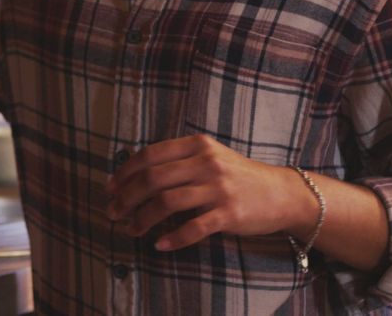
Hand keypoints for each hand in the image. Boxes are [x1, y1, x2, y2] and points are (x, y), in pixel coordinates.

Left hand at [106, 135, 317, 250]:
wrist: (281, 193)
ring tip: (131, 230)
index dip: (125, 172)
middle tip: (113, 212)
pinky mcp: (229, 214)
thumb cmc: (236, 176)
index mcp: (197, 145)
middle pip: (153, 179)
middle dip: (126, 197)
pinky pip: (193, 228)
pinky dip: (173, 238)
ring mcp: (218, 188)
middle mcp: (206, 163)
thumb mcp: (209, 156)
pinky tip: (159, 245)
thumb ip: (178, 160)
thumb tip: (134, 173)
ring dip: (142, 219)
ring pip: (167, 202)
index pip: (150, 155)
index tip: (110, 187)